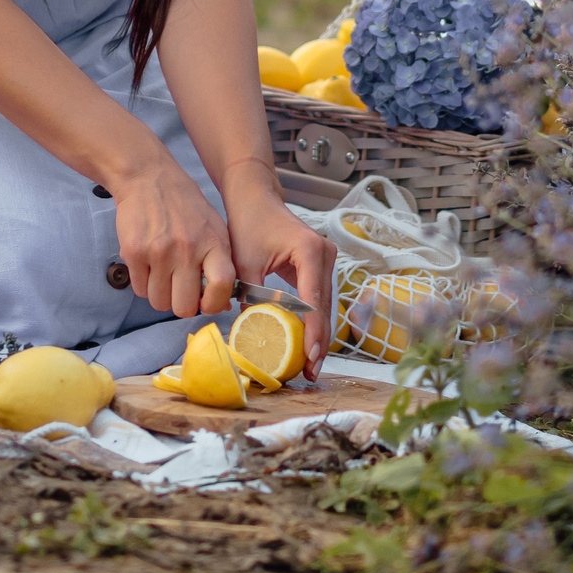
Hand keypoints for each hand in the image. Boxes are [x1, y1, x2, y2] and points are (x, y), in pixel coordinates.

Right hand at [108, 156, 237, 319]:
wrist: (148, 177)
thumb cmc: (184, 204)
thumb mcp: (213, 227)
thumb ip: (220, 263)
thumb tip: (221, 304)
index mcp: (213, 241)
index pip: (221, 286)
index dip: (213, 304)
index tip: (205, 302)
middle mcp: (187, 248)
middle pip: (184, 307)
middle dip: (181, 304)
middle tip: (179, 290)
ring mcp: (159, 251)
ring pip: (158, 303)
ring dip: (160, 295)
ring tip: (162, 274)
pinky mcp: (134, 252)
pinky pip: (139, 290)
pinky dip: (144, 284)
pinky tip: (148, 265)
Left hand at [225, 170, 338, 376]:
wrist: (255, 199)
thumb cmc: (249, 225)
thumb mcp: (245, 264)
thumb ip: (252, 297)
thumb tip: (252, 334)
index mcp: (310, 251)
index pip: (313, 301)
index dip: (312, 332)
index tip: (309, 358)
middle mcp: (326, 255)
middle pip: (325, 308)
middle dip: (318, 342)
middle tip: (309, 372)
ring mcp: (327, 260)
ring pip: (325, 307)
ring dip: (317, 336)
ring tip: (309, 367)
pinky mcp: (320, 267)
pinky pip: (319, 300)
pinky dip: (312, 323)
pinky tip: (306, 345)